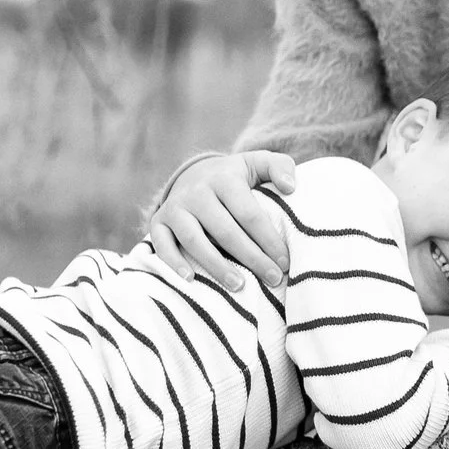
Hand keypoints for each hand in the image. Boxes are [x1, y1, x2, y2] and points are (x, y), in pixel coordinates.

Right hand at [143, 152, 297, 290]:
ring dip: (216, 265)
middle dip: (251, 258)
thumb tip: (290, 188)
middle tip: (272, 280)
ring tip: (239, 285)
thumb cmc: (236, 177)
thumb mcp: (258, 163)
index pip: (249, 214)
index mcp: (224, 178)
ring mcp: (175, 207)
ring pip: (194, 240)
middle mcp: (196, 192)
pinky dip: (172, 262)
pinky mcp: (158, 221)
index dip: (268, 240)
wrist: (194, 173)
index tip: (284, 262)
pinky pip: (161, 244)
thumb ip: (280, 167)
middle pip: (225, 231)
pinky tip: (190, 280)